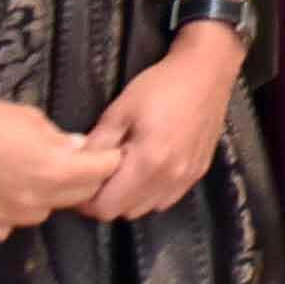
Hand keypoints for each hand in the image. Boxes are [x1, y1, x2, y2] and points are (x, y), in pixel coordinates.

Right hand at [0, 93, 111, 242]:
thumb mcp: (31, 120)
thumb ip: (60, 140)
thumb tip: (78, 149)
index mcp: (55, 171)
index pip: (101, 173)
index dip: (106, 161)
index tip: (106, 156)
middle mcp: (36, 201)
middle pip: (77, 196)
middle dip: (81, 180)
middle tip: (71, 165)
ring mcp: (8, 218)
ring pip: (42, 212)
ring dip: (43, 197)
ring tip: (23, 175)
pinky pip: (7, 225)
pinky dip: (8, 212)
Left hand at [75, 31, 243, 219]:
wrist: (207, 70)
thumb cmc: (161, 85)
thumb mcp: (120, 110)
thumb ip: (97, 144)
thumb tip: (77, 166)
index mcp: (148, 162)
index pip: (106, 207)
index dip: (87, 200)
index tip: (82, 182)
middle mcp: (170, 177)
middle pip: (125, 212)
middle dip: (107, 199)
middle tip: (100, 174)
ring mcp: (187, 176)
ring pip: (148, 208)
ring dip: (131, 198)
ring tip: (124, 171)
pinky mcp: (198, 171)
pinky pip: (168, 198)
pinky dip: (152, 193)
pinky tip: (148, 169)